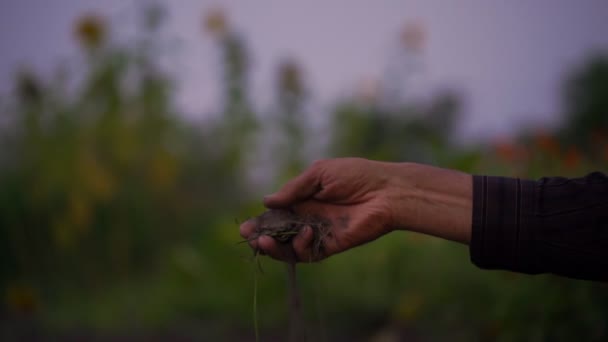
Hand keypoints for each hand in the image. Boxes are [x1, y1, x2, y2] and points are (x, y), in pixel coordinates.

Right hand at [240, 158, 400, 261]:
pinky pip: (308, 253)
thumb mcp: (320, 174)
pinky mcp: (331, 246)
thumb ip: (294, 189)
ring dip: (275, 247)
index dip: (261, 221)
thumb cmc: (356, 175)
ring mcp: (319, 233)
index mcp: (305, 199)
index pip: (277, 214)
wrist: (386, 191)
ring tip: (264, 241)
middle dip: (262, 237)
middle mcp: (309, 218)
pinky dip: (299, 247)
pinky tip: (303, 233)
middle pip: (279, 233)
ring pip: (289, 247)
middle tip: (249, 237)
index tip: (245, 227)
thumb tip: (267, 201)